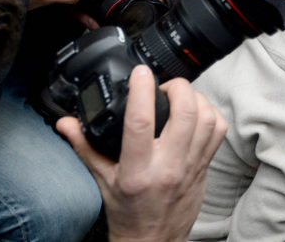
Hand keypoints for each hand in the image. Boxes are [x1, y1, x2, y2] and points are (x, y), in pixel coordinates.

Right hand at [55, 66, 226, 241]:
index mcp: (138, 170)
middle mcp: (168, 166)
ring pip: (207, 118)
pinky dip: (211, 113)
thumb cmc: (127, 212)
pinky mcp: (206, 167)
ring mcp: (191, 166)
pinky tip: (197, 111)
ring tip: (180, 95)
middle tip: (163, 85)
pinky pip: (218, 131)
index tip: (140, 72)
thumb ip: (85, 146)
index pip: (141, 122)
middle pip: (186, 112)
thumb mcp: (102, 179)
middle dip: (177, 87)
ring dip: (196, 97)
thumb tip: (66, 123)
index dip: (142, 90)